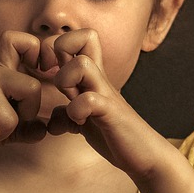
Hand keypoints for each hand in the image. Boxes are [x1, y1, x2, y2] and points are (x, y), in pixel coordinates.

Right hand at [0, 55, 45, 170]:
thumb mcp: (8, 130)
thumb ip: (28, 128)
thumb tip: (44, 128)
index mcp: (1, 72)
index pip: (20, 42)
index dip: (38, 51)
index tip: (41, 71)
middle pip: (32, 89)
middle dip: (25, 115)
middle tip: (2, 122)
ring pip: (11, 120)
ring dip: (0, 135)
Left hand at [42, 29, 169, 176]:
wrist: (146, 157)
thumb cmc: (116, 135)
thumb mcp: (86, 122)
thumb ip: (68, 116)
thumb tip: (50, 122)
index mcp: (93, 77)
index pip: (78, 37)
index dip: (54, 46)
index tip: (47, 71)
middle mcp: (100, 79)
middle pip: (84, 35)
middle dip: (58, 53)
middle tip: (56, 80)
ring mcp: (107, 94)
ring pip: (82, 64)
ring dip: (66, 82)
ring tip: (69, 101)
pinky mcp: (111, 114)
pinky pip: (89, 100)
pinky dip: (76, 111)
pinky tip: (79, 122)